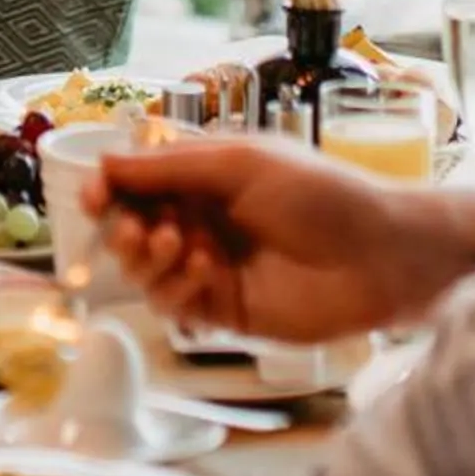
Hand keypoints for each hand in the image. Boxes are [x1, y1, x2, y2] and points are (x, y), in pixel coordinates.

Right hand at [95, 136, 440, 344]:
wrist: (379, 257)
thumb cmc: (321, 194)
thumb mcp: (241, 164)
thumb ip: (170, 167)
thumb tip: (104, 164)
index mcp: (206, 177)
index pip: (138, 183)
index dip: (109, 191)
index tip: (94, 199)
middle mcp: (202, 221)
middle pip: (132, 230)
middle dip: (125, 231)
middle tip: (143, 232)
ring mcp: (211, 268)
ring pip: (146, 273)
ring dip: (150, 261)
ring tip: (182, 247)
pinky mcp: (224, 311)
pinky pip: (174, 306)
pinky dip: (178, 290)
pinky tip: (209, 273)